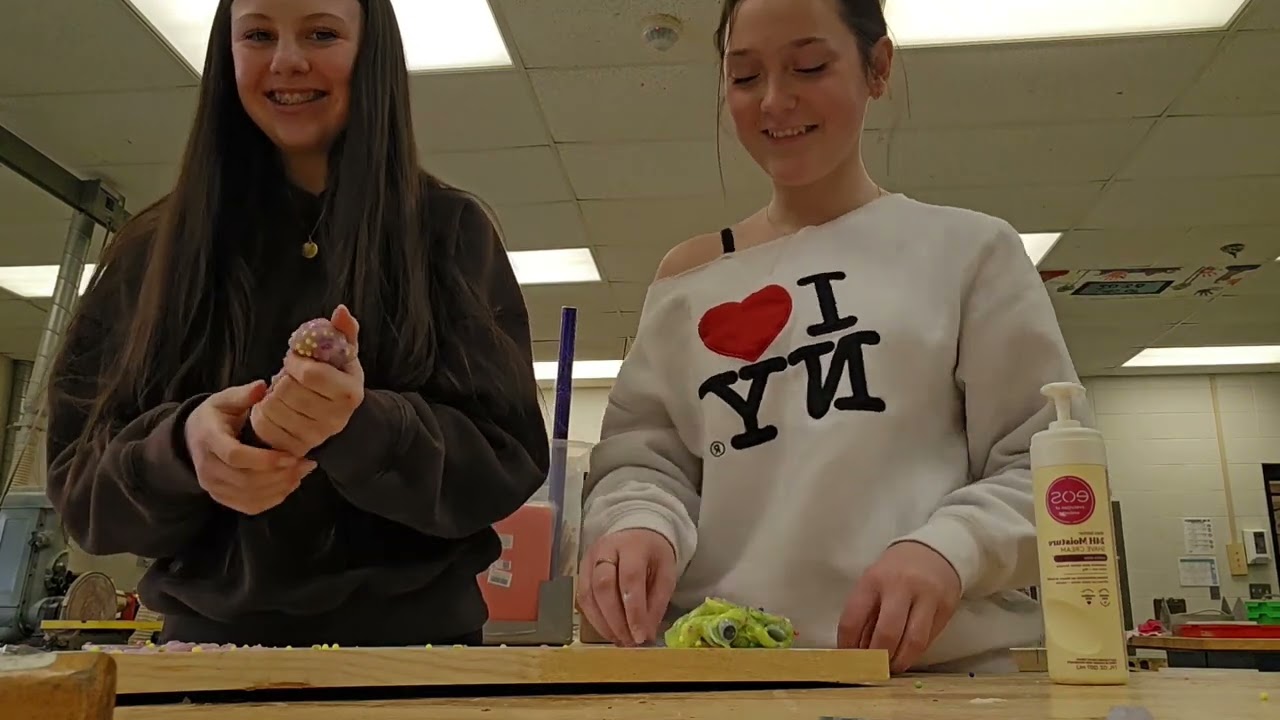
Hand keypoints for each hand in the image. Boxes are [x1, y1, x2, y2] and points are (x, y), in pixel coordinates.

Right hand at [184, 380, 314, 514]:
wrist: (193, 438)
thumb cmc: (215, 416)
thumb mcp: (224, 400)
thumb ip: (243, 395)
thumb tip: (262, 386)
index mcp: (209, 440)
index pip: (236, 456)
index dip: (265, 460)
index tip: (291, 455)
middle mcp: (208, 468)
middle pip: (246, 480)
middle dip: (280, 475)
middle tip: (306, 463)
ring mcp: (213, 486)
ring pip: (250, 496)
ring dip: (281, 487)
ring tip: (302, 472)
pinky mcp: (222, 498)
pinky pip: (250, 506)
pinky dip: (273, 499)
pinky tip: (290, 484)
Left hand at [251, 306, 364, 456]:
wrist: (338, 416)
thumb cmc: (337, 377)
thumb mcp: (345, 353)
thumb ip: (344, 330)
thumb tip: (340, 310)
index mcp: (349, 394)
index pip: (309, 374)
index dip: (294, 361)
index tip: (293, 358)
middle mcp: (335, 419)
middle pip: (289, 391)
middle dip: (282, 377)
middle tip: (286, 375)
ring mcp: (316, 437)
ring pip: (274, 408)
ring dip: (270, 394)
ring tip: (280, 391)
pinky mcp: (295, 447)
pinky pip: (264, 426)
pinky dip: (261, 412)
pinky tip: (271, 406)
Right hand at [576, 528, 677, 646]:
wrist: (636, 532)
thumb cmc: (653, 555)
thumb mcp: (666, 573)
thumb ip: (657, 602)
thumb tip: (645, 635)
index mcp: (633, 545)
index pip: (630, 578)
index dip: (634, 610)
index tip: (640, 637)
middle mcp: (606, 549)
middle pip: (603, 586)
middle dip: (616, 619)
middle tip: (629, 642)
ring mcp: (589, 559)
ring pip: (588, 594)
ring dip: (603, 623)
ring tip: (620, 640)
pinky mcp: (580, 570)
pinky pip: (582, 598)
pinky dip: (594, 619)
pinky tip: (608, 631)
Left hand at [837, 541, 961, 673]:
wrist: (934, 551)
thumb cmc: (896, 571)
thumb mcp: (873, 582)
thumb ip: (865, 613)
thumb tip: (857, 650)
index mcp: (873, 580)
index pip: (853, 619)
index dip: (847, 645)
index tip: (848, 658)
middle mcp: (900, 587)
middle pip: (887, 633)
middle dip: (878, 657)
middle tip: (873, 668)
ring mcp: (926, 597)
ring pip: (913, 641)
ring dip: (900, 661)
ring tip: (891, 667)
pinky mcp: (946, 608)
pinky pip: (929, 638)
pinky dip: (915, 652)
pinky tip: (907, 654)